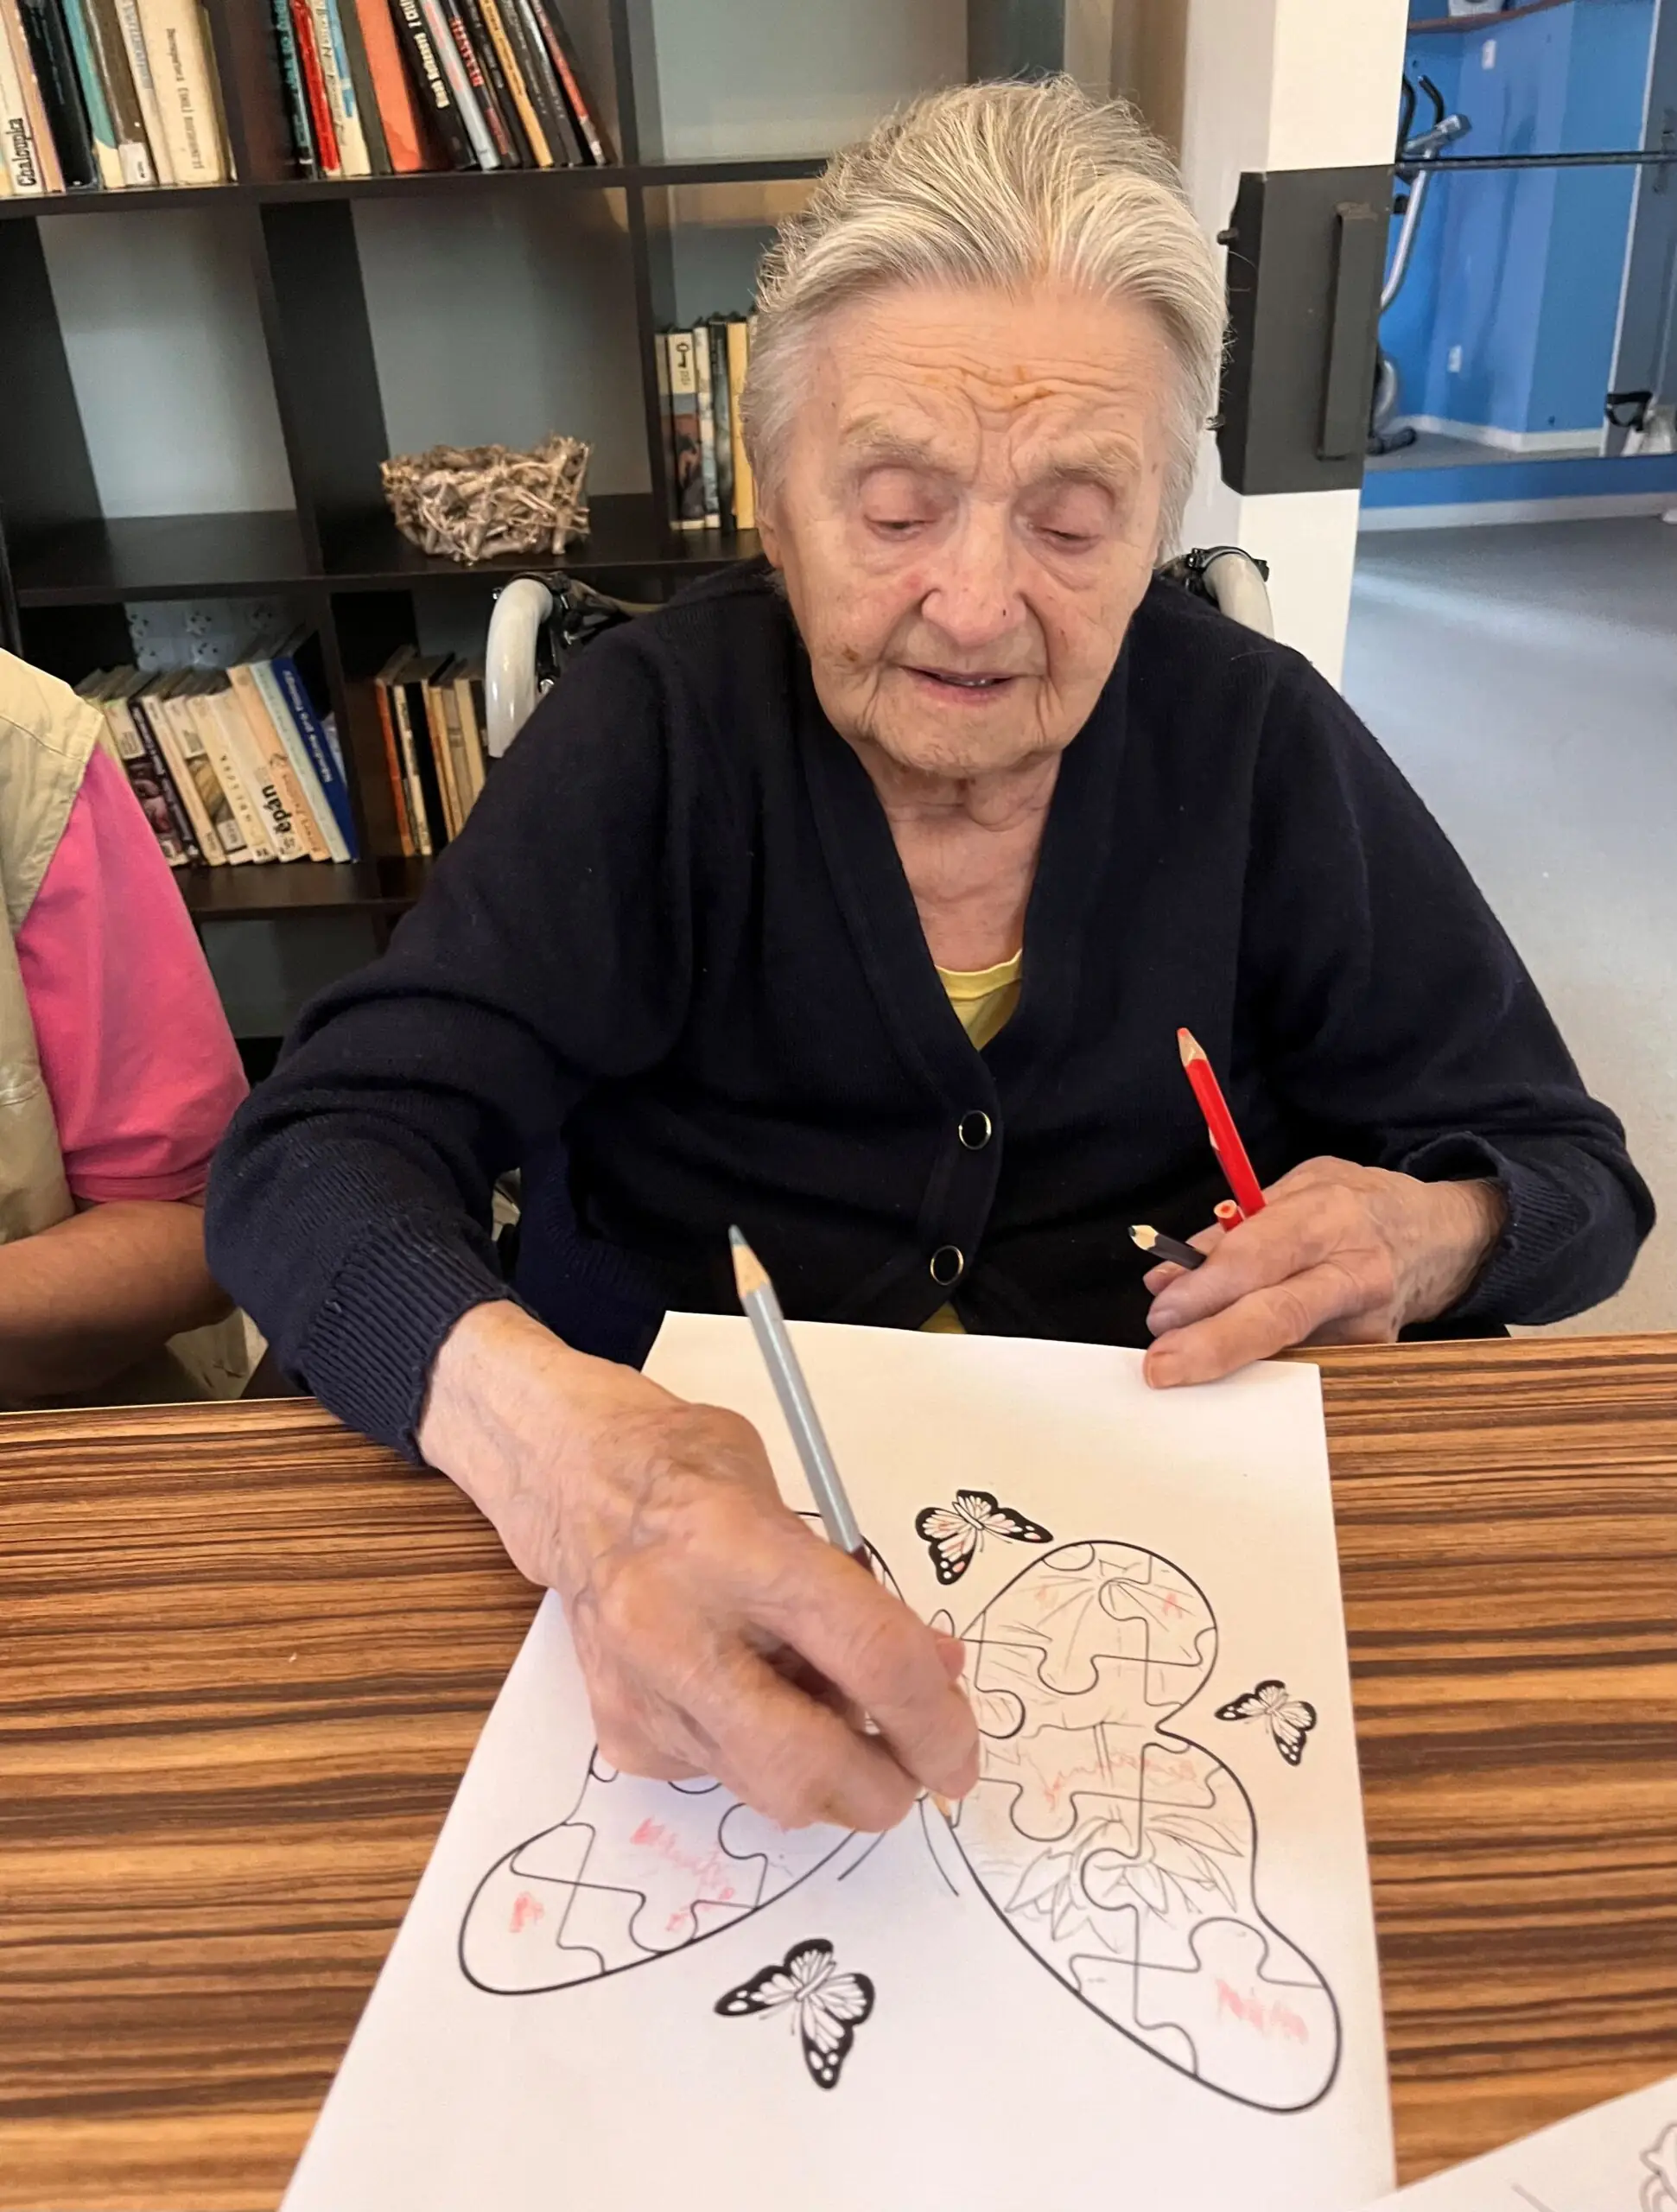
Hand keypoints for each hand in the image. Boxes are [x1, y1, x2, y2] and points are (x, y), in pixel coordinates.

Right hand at [418, 1302, 977, 1831]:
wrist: (570, 1481)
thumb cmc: (689, 1470)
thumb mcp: (795, 1498)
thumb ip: (863, 1592)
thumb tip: (936, 1672)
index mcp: (736, 1545)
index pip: (867, 1656)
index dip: (934, 1720)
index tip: (961, 1751)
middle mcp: (678, 1628)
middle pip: (808, 1765)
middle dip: (884, 1788)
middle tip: (916, 1769)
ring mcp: (642, 1692)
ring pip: (768, 1789)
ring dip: (828, 1774)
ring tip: (827, 1704)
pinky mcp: (622, 1733)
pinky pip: (724, 1776)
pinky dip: (763, 1755)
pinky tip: (752, 1692)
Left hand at [1141, 1159, 1505, 1387]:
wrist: (1438, 1237)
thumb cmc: (1353, 1206)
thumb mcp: (1294, 1189)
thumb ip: (1230, 1232)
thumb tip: (1167, 1277)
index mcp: (1329, 1215)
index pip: (1260, 1256)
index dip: (1206, 1288)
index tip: (1162, 1313)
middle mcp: (1354, 1272)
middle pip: (1278, 1317)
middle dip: (1213, 1345)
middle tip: (1162, 1366)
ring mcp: (1369, 1321)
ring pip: (1288, 1353)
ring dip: (1230, 1363)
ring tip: (1186, 1363)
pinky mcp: (1373, 1355)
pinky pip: (1306, 1367)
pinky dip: (1263, 1370)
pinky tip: (1236, 1371)